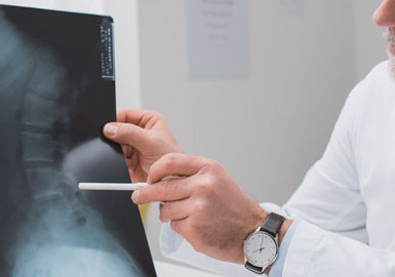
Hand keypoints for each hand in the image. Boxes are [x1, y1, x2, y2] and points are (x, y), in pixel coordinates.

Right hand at [103, 109, 182, 182]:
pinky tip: (127, 164)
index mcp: (148, 120)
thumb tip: (110, 128)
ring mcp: (134, 146)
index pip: (125, 114)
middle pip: (118, 130)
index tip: (107, 127)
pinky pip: (116, 158)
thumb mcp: (151, 142)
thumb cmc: (173, 161)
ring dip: (117, 151)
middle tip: (120, 144)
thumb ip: (129, 133)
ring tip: (129, 156)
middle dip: (115, 137)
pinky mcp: (129, 160)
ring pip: (115, 145)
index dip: (114, 120)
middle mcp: (140, 132)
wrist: (173, 182)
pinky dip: (117, 161)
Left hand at [131, 153, 267, 263]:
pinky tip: (198, 226)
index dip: (154, 171)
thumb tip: (159, 179)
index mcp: (208, 169)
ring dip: (170, 214)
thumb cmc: (235, 207)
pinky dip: (181, 228)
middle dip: (145, 193)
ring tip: (189, 216)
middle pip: (160, 187)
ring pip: (165, 209)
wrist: (255, 232)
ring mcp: (198, 208)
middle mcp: (203, 186)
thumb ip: (191, 176)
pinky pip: (174, 226)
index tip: (148, 178)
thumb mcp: (218, 179)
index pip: (169, 162)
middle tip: (138, 196)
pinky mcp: (194, 228)